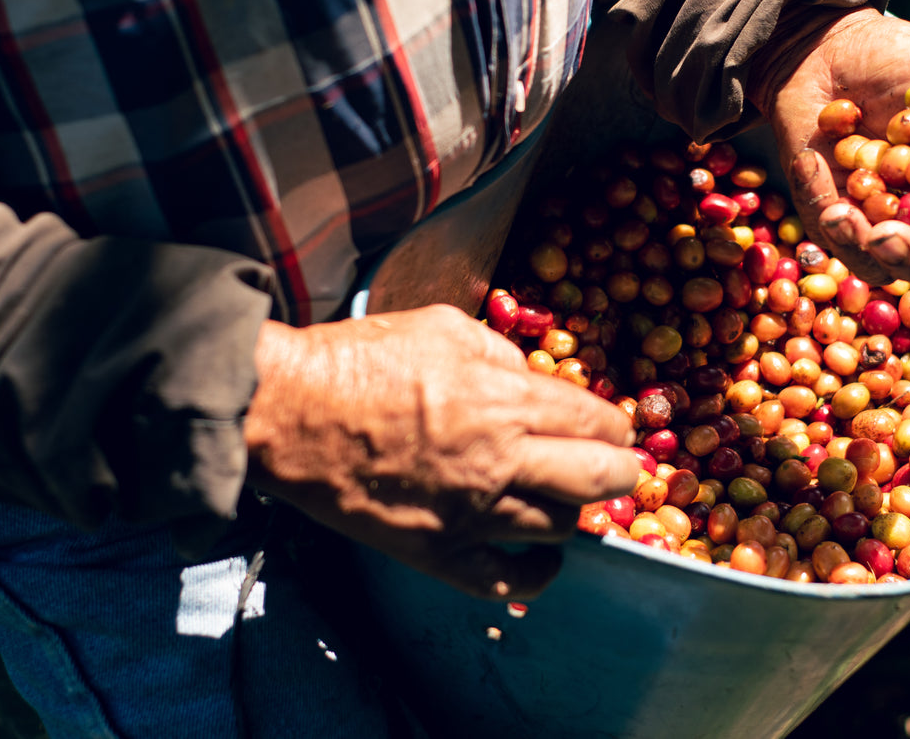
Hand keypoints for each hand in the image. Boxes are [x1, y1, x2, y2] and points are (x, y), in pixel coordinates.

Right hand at [243, 305, 639, 600]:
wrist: (289, 412)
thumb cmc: (361, 359)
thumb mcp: (444, 328)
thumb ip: (501, 354)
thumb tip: (535, 381)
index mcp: (505, 399)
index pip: (595, 422)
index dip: (616, 427)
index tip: (615, 430)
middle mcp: (499, 460)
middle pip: (597, 479)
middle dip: (620, 473)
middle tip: (618, 469)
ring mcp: (470, 513)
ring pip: (559, 527)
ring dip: (574, 512)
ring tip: (568, 500)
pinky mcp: (437, 551)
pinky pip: (508, 580)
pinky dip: (538, 572)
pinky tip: (546, 557)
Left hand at [753, 7, 909, 286]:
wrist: (826, 49)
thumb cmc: (900, 56)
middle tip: (887, 236)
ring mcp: (880, 220)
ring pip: (879, 264)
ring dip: (859, 244)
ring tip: (839, 211)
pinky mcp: (832, 216)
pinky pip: (829, 234)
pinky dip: (820, 204)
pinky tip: (812, 162)